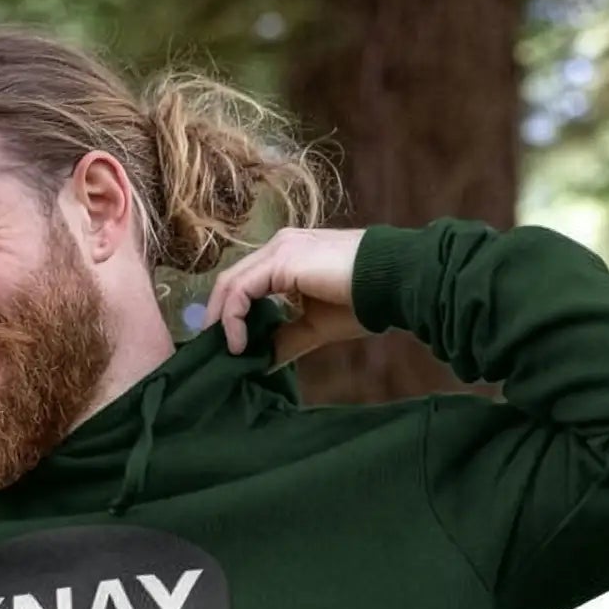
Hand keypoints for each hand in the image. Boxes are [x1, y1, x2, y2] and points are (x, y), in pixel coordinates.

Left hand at [200, 227, 367, 365]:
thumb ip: (287, 338)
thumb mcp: (317, 325)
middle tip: (216, 351)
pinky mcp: (280, 260)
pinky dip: (233, 318)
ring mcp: (278, 249)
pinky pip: (241, 290)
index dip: (233, 314)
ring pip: (231, 283)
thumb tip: (263, 362)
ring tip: (227, 352)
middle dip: (219, 317)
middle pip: (232, 280)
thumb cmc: (363, 300)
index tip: (232, 346)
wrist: (392, 281)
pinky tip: (239, 343)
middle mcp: (279, 246)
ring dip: (222, 320)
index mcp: (288, 257)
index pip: (247, 282)